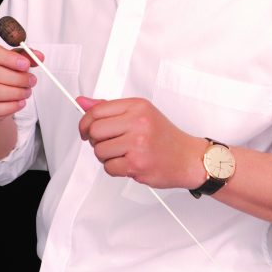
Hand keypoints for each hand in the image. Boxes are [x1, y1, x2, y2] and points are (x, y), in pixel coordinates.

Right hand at [0, 42, 44, 124]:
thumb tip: (38, 56)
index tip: (26, 65)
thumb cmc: (0, 75)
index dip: (9, 58)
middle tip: (31, 81)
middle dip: (16, 78)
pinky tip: (20, 103)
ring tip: (26, 92)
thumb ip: (25, 57)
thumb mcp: (12, 62)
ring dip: (15, 93)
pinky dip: (10, 107)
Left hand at [76, 96, 206, 188]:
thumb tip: (82, 102)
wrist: (189, 158)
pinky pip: (109, 167)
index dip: (85, 122)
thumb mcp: (141, 114)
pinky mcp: (137, 163)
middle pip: (94, 130)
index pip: (97, 110)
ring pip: (99, 151)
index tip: (86, 130)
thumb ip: (111, 109)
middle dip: (96, 140)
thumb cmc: (165, 138)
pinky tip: (129, 163)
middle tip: (109, 143)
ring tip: (123, 154)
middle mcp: (138, 122)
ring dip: (106, 156)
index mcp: (138, 106)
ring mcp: (137, 143)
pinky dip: (115, 168)